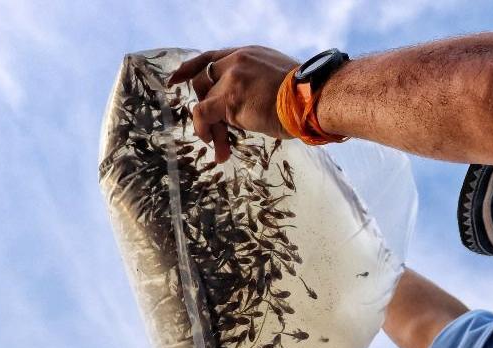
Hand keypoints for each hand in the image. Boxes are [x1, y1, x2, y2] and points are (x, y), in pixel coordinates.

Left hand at [167, 46, 298, 162]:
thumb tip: (249, 104)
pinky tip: (216, 144)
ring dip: (210, 127)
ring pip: (204, 101)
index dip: (191, 68)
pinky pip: (203, 113)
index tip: (177, 79)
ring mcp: (232, 78)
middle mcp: (237, 61)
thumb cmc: (306, 96)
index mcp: (249, 54)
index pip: (212, 57)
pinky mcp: (230, 98)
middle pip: (203, 82)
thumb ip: (257, 83)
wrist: (314, 98)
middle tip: (216, 132)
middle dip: (206, 107)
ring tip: (222, 147)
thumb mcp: (279, 79)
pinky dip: (204, 130)